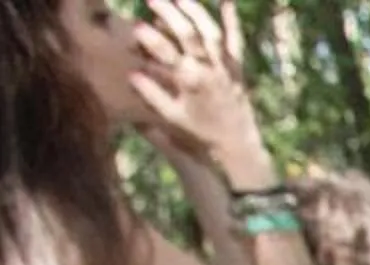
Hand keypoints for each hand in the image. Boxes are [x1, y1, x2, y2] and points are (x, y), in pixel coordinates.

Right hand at [131, 0, 263, 171]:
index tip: (136, 26)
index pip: (165, 53)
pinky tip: (227, 0)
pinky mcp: (238, 66)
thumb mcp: (172, 117)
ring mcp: (225, 66)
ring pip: (211, 31)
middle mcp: (208, 69)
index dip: (149, 38)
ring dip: (195, 10)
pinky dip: (232, 19)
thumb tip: (132, 73)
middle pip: (187, 34)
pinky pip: (236, 39)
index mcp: (189, 81)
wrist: (237, 145)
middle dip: (169, 14)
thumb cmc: (201, 133)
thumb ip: (152, 95)